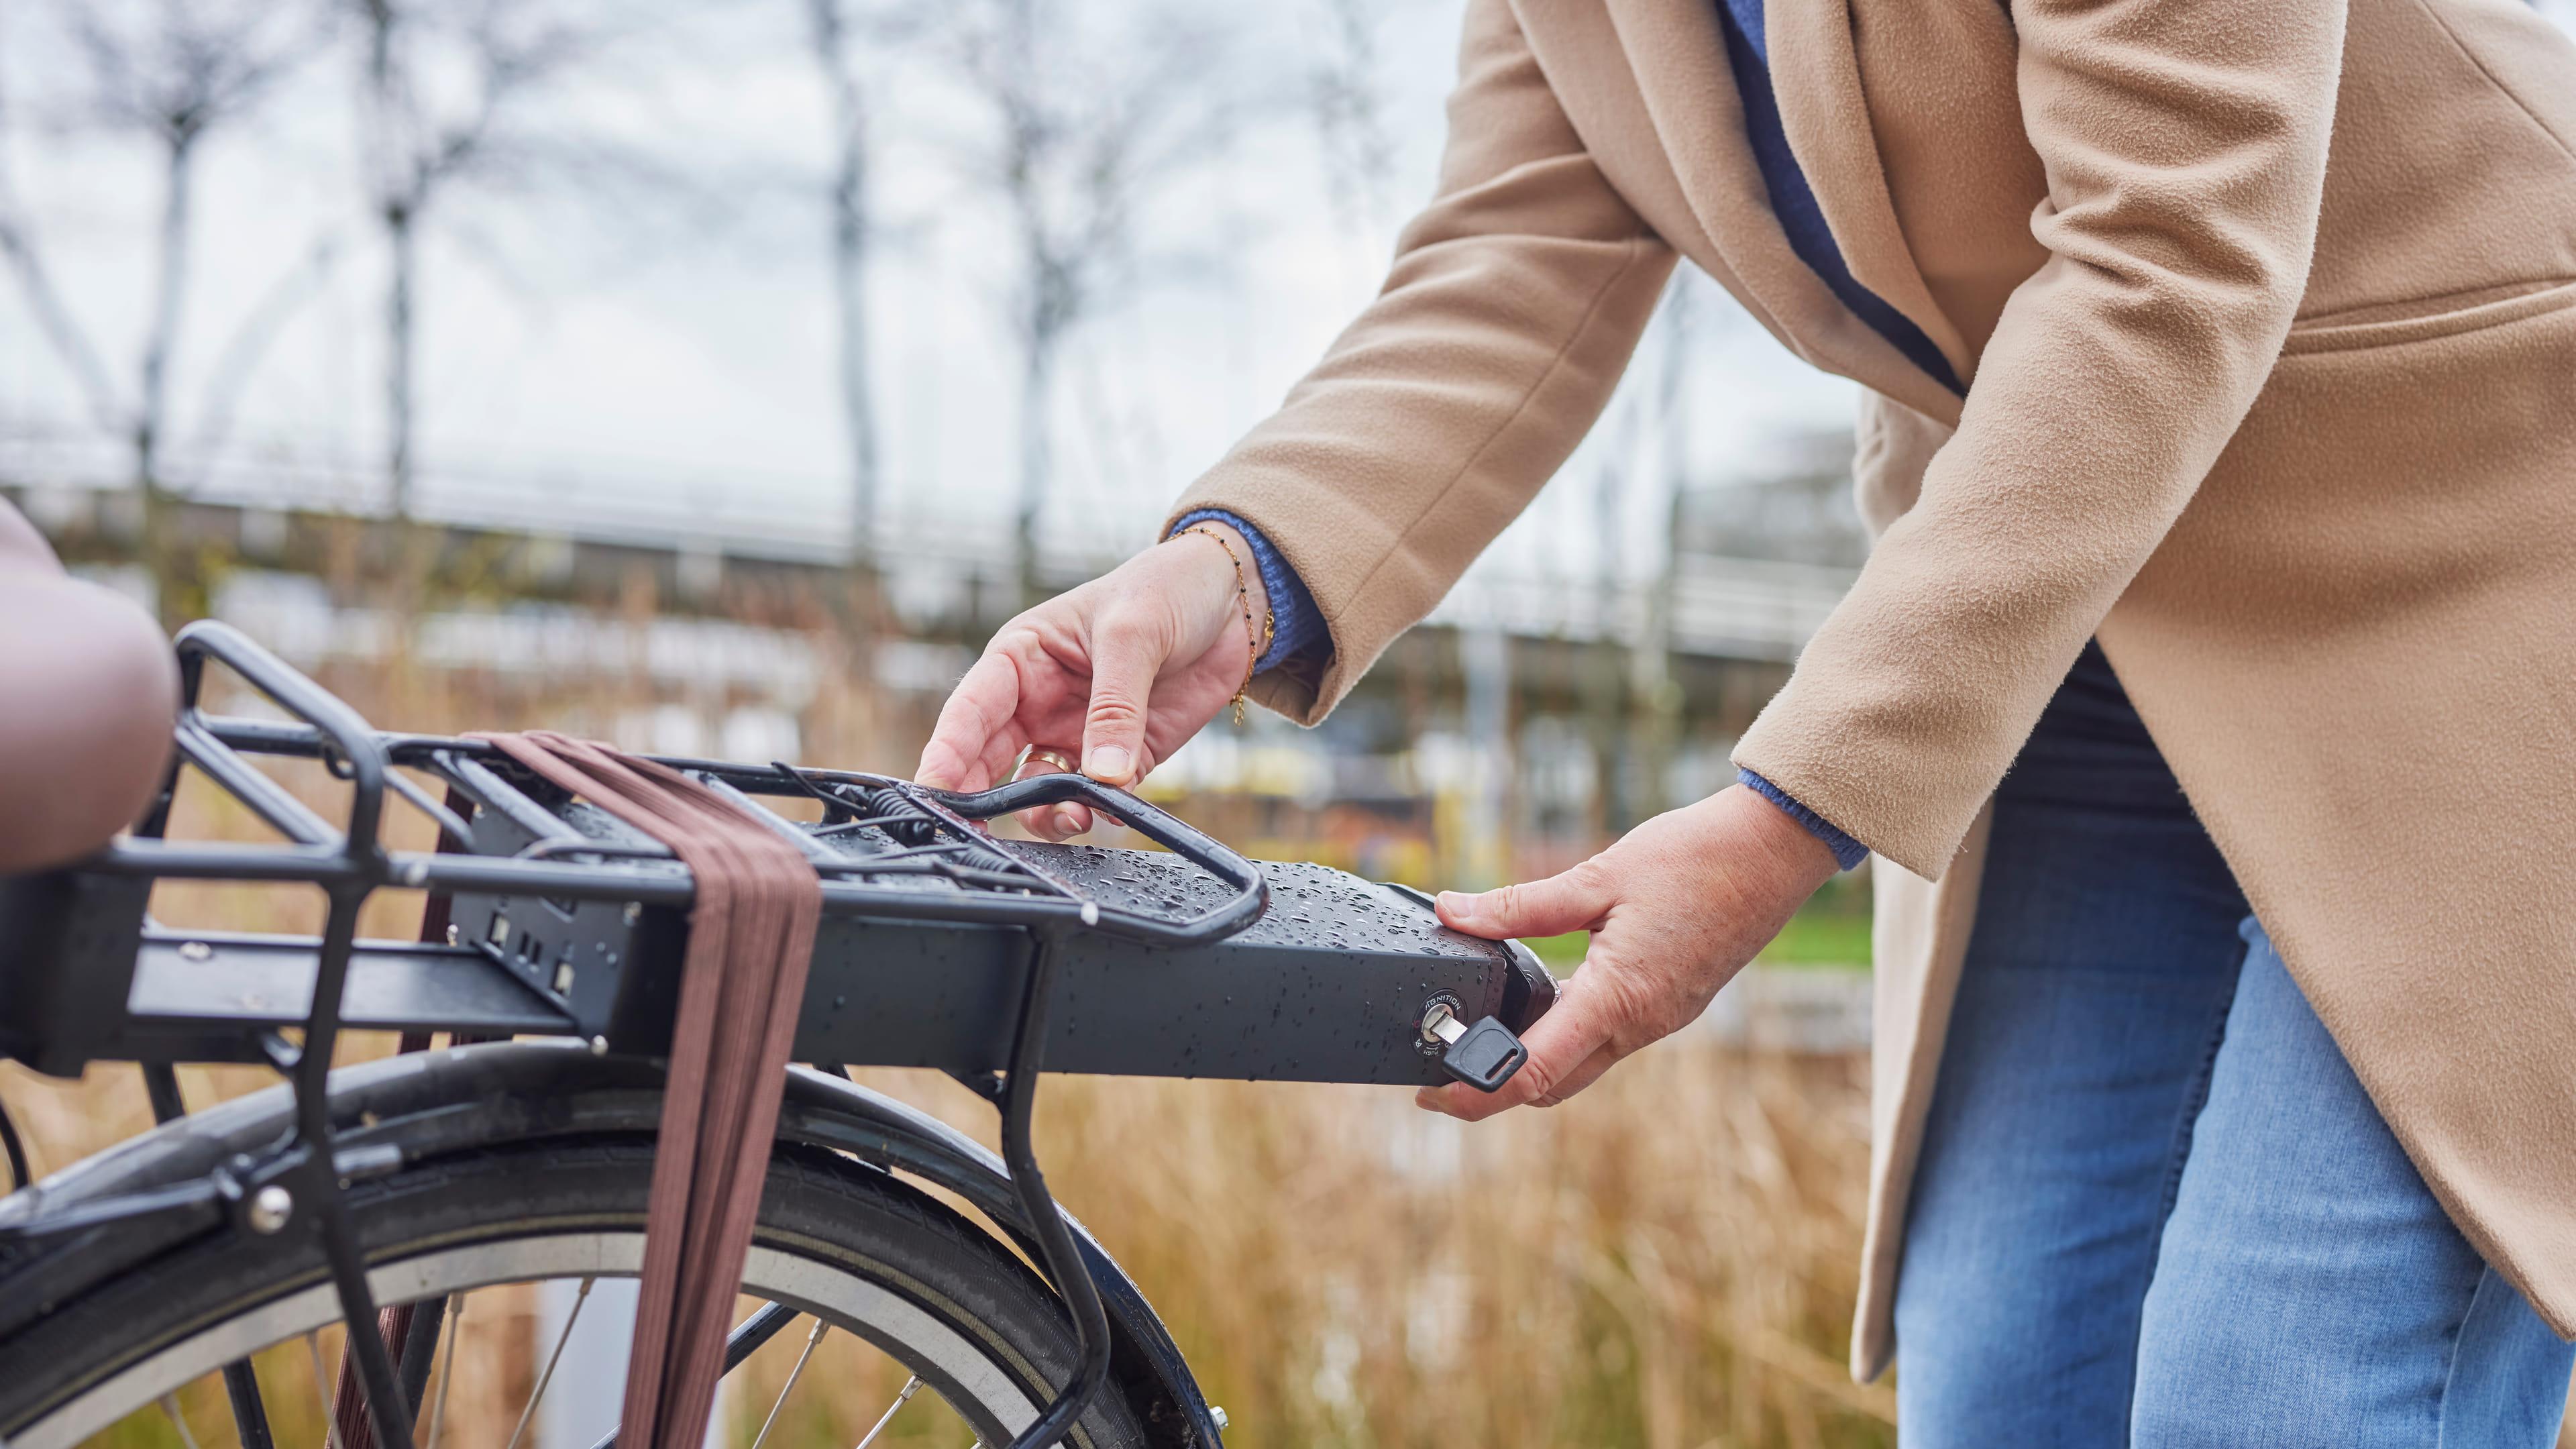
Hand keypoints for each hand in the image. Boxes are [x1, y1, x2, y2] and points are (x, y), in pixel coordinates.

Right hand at [916, 522, 1267, 839]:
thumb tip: (1101, 774)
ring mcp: (1077, 734)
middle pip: (989, 760)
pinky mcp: (1121, 757)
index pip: (969, 711)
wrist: (1230, 601)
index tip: (932, 792)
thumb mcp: (1133, 633)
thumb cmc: (1165, 591)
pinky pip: (1095, 798)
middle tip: (974, 832)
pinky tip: (1108, 813)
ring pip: (1038, 789)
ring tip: (1071, 820)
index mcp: (1021, 658)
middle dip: (978, 798)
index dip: (946, 754)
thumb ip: (1115, 705)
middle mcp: (1038, 701)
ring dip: (1044, 813)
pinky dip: (1097, 812)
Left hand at [1417, 783, 1841, 1119]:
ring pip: (1582, 1066)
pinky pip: (1607, 1041)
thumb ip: (1519, 905)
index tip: (1431, 1095)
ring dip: (1531, 1065)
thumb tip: (1451, 911)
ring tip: (1481, 1037)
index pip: (1534, 1073)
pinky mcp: (1669, 1006)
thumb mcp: (1598, 876)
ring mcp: (1659, 1020)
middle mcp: (1641, 1024)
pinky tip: (1540, 1008)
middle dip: (1493, 1091)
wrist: (1775, 851)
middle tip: (1442, 1073)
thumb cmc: (1695, 858)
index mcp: (1618, 999)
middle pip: (1554, 1086)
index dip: (1476, 1092)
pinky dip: (1566, 1039)